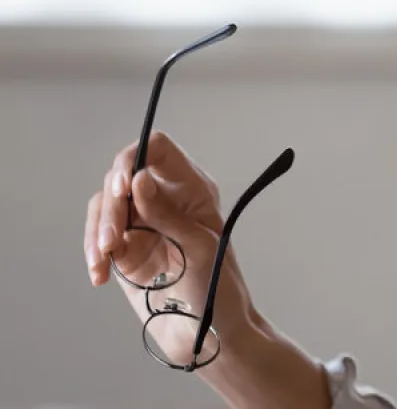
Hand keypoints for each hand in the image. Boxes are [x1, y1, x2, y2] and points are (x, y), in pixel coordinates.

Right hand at [84, 130, 259, 367]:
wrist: (207, 333)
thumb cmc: (217, 288)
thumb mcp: (199, 248)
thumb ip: (167, 214)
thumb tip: (139, 177)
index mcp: (192, 189)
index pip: (158, 149)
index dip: (135, 157)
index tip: (124, 186)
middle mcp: (164, 199)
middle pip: (121, 175)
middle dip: (111, 204)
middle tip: (113, 238)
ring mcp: (142, 222)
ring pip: (103, 205)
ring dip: (97, 230)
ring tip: (104, 261)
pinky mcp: (124, 248)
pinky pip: (97, 236)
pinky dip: (93, 252)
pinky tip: (99, 274)